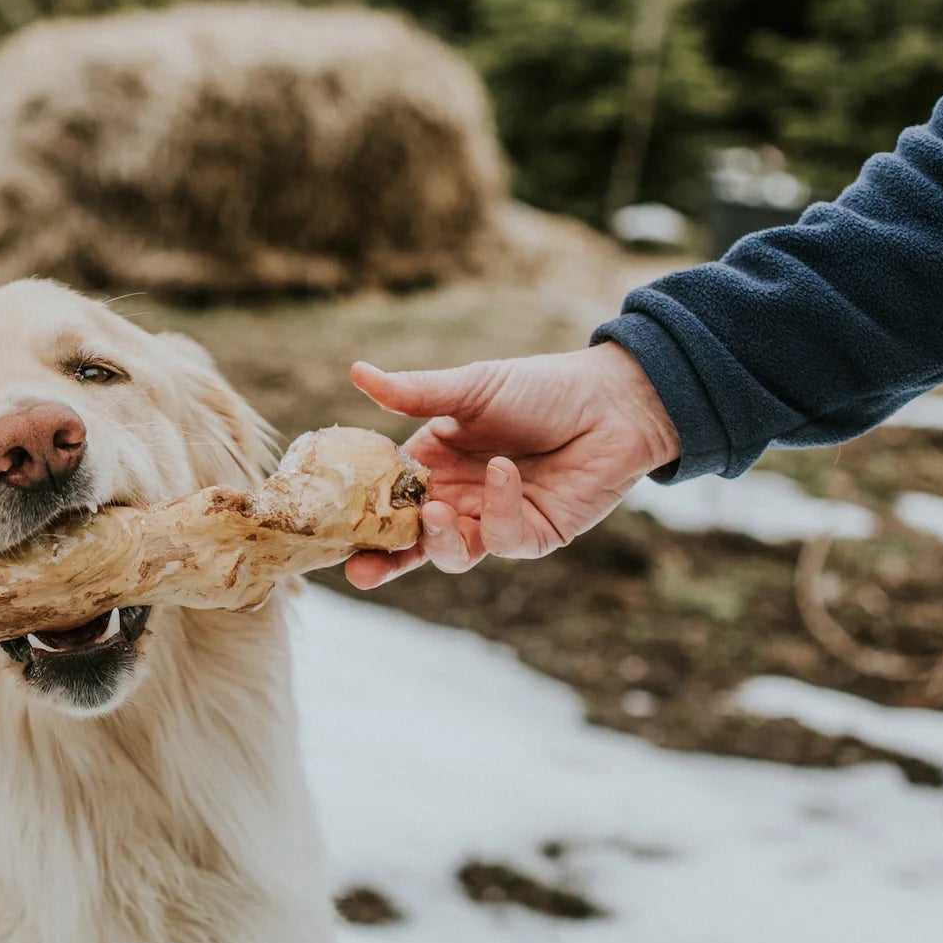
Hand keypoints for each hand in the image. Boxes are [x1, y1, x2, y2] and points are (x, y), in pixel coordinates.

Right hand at [343, 343, 680, 586]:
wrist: (612, 402)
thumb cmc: (541, 388)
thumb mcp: (471, 388)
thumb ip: (415, 393)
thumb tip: (356, 372)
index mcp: (434, 463)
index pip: (386, 498)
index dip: (360, 516)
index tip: (330, 527)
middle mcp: (457, 497)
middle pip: (410, 541)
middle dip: (382, 561)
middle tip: (358, 570)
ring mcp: (493, 520)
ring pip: (451, 553)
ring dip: (436, 541)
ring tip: (435, 513)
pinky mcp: (532, 535)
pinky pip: (502, 538)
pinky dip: (498, 509)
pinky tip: (505, 471)